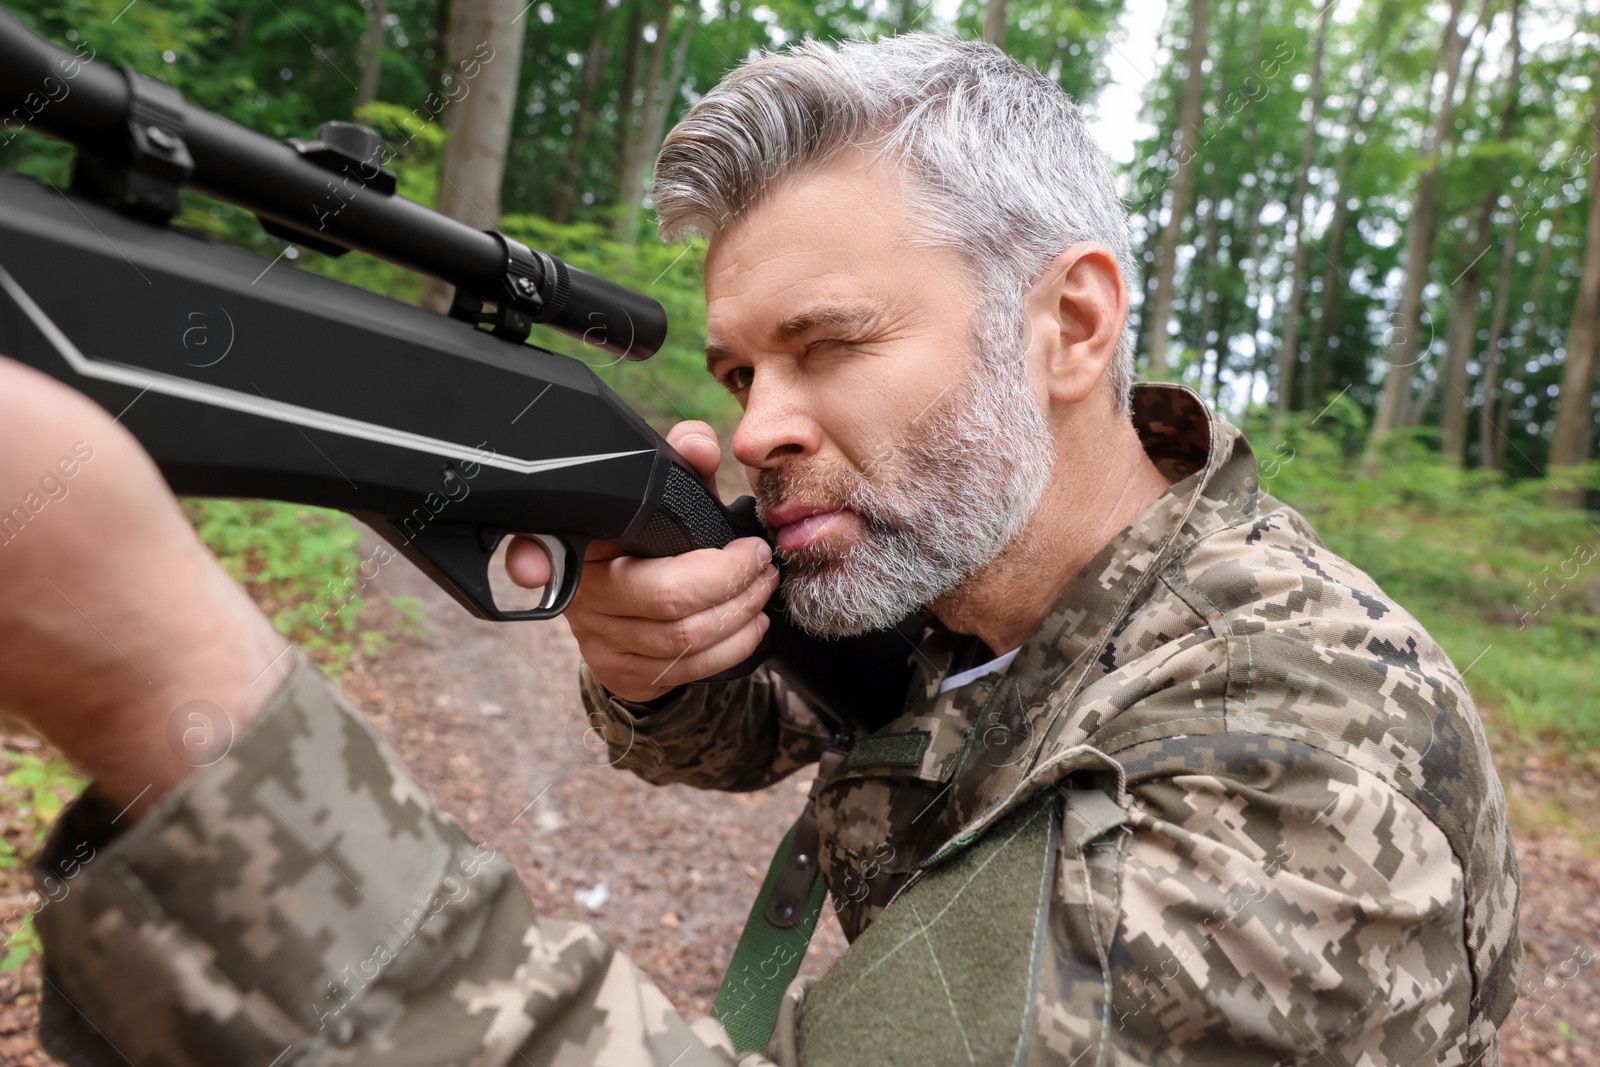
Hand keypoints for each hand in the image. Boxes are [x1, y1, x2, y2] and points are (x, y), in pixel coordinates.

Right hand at [504, 422, 777, 701]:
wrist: (641, 611)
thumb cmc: (654, 542)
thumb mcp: (669, 497)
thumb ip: (685, 465)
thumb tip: (697, 444)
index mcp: (581, 542)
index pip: (544, 548)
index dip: (530, 556)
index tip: (531, 565)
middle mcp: (582, 596)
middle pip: (662, 598)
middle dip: (730, 579)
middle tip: (759, 559)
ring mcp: (600, 642)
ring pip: (684, 638)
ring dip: (741, 611)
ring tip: (762, 584)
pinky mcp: (625, 674)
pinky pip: (691, 668)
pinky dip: (735, 645)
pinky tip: (751, 621)